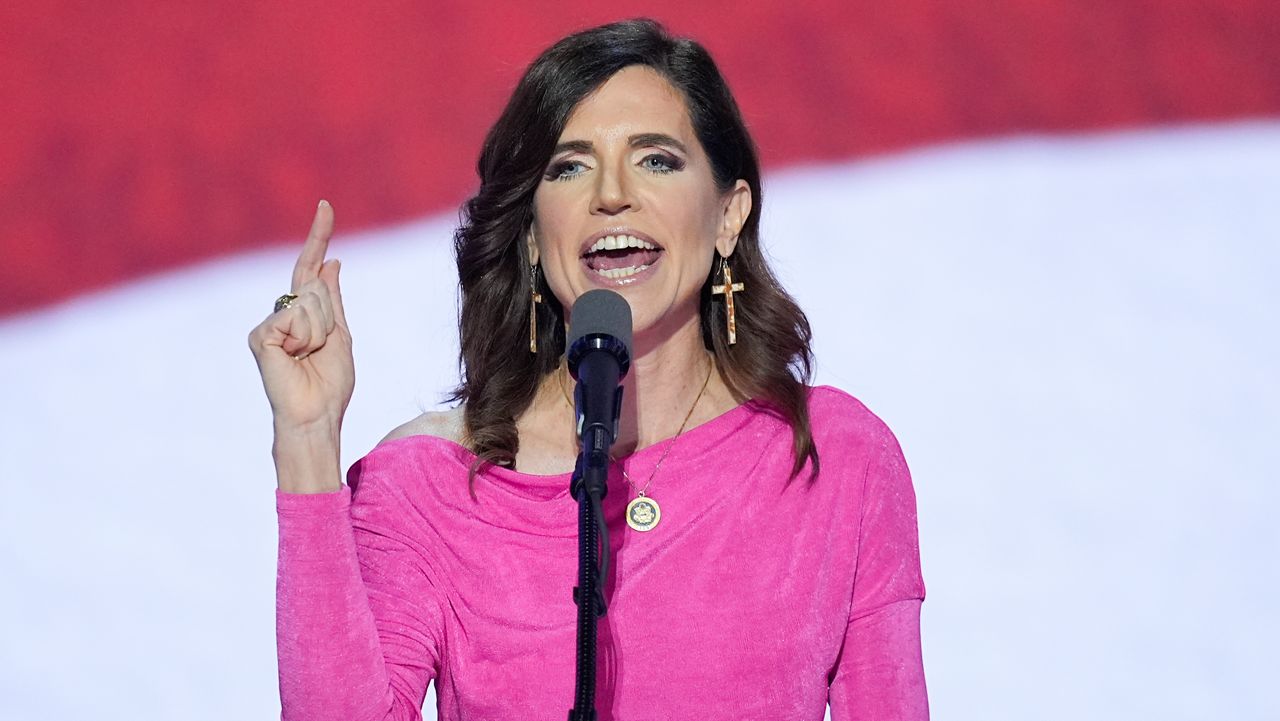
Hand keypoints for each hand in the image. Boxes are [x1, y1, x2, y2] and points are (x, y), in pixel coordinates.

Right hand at [247, 201, 353, 434]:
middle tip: (321, 351)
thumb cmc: (330, 384)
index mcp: (303, 313)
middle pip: (316, 288)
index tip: (325, 205)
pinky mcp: (259, 335)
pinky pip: (296, 318)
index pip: (310, 266)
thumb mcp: (340, 335)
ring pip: (310, 303)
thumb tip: (331, 261)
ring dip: (320, 332)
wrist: (317, 414)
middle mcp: (281, 314)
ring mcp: (268, 324)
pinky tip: (294, 358)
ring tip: (308, 357)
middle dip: (330, 320)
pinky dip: (306, 339)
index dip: (318, 235)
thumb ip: (332, 299)